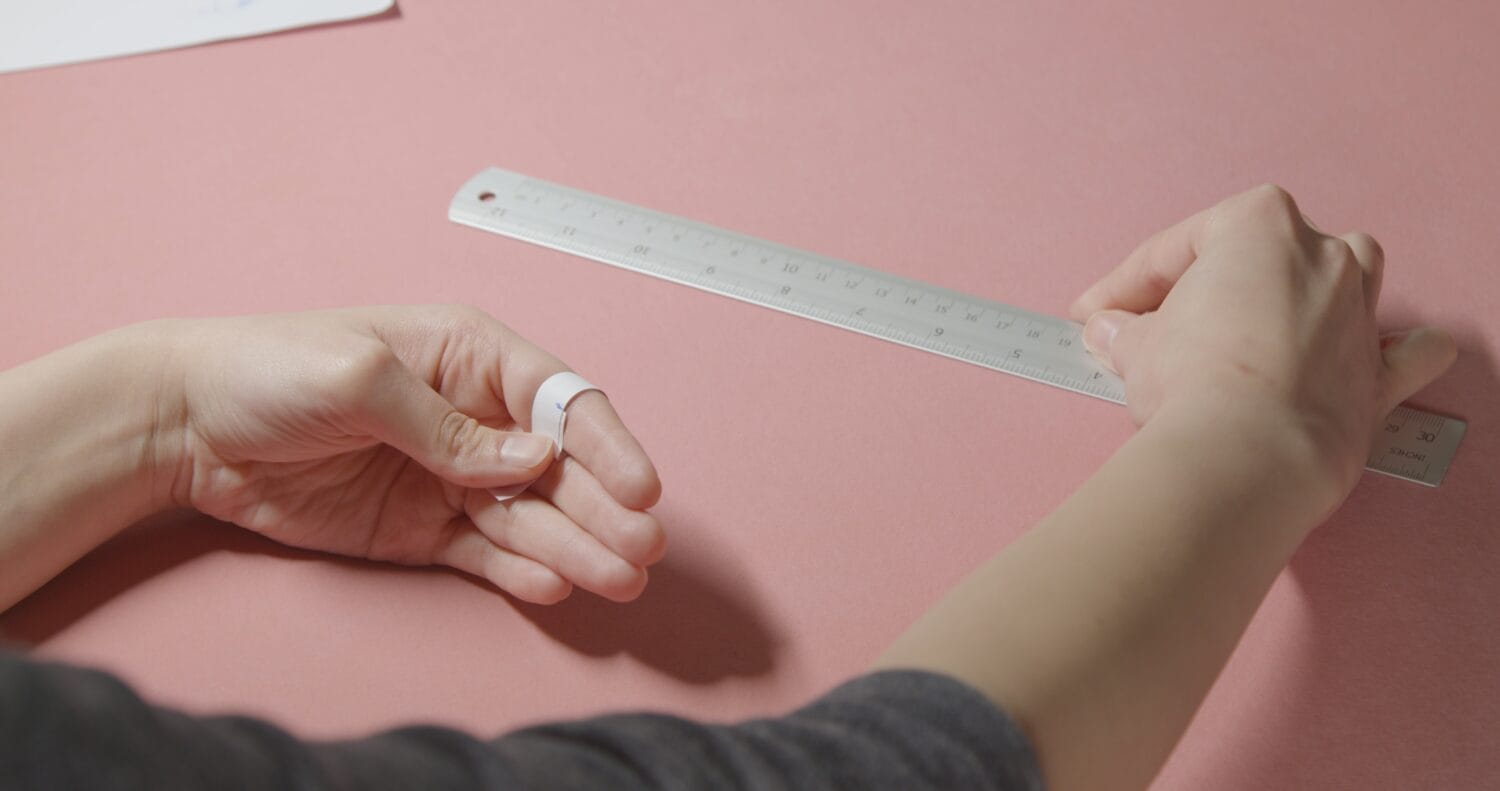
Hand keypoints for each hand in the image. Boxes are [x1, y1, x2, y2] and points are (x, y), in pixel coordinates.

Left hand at [151, 306, 663, 603]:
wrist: (184, 426)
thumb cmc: (269, 368)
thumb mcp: (359, 377)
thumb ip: (447, 425)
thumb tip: (533, 458)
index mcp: (469, 357)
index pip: (558, 400)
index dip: (606, 443)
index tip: (643, 487)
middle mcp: (474, 418)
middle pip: (558, 466)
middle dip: (604, 507)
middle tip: (643, 548)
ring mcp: (449, 478)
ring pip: (530, 517)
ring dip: (575, 547)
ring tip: (616, 581)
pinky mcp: (421, 529)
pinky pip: (483, 553)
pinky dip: (517, 570)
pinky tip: (554, 585)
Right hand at [1070, 185, 1454, 503]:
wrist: (1244, 455)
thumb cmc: (1194, 382)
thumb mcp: (1135, 344)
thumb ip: (1126, 330)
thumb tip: (1111, 332)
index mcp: (1260, 224)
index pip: (1175, 250)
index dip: (1122, 285)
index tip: (1094, 314)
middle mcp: (1322, 255)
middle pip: (1258, 259)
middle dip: (1208, 290)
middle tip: (1154, 329)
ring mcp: (1358, 312)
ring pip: (1346, 276)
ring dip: (1308, 291)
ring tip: (1261, 322)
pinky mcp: (1379, 374)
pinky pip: (1406, 352)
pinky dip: (1399, 352)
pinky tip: (1380, 353)